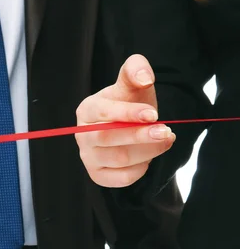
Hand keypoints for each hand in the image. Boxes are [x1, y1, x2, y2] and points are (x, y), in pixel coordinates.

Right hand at [75, 54, 175, 187]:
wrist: (130, 126)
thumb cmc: (130, 103)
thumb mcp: (132, 84)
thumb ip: (135, 70)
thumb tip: (144, 76)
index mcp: (87, 109)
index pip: (103, 112)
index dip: (128, 114)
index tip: (153, 114)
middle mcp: (82, 134)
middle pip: (107, 138)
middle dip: (139, 135)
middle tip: (166, 131)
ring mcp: (88, 156)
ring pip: (118, 159)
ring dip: (147, 151)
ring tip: (165, 139)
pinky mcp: (98, 174)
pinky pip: (120, 178)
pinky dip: (140, 170)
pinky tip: (149, 157)